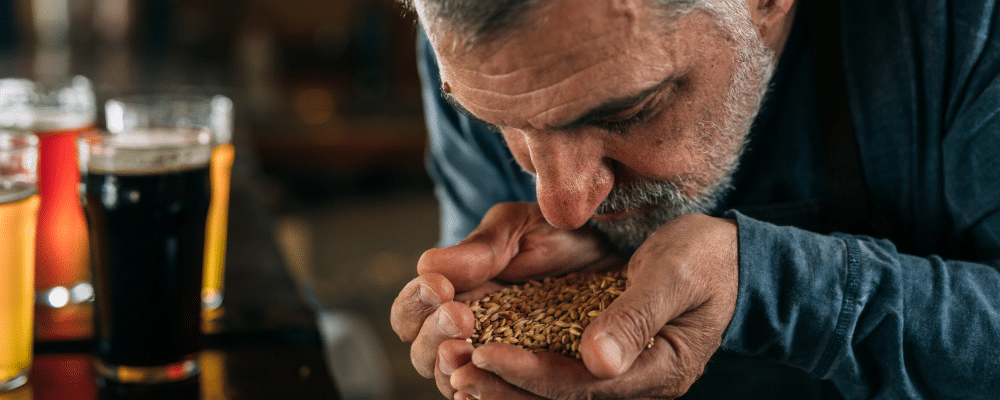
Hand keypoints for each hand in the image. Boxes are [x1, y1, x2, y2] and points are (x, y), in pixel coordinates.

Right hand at [390, 202, 625, 398]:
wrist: (621, 248)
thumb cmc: (564, 233)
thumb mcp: (519, 229)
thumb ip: (478, 249)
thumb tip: (428, 266)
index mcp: (456, 296)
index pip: (411, 314)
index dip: (414, 305)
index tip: (438, 286)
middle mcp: (471, 336)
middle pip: (425, 355)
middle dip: (433, 337)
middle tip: (459, 317)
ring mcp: (502, 364)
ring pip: (459, 383)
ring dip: (456, 369)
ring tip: (467, 351)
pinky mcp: (541, 381)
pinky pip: (507, 397)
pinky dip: (491, 395)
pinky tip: (483, 387)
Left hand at [448, 213, 739, 398]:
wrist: (729, 258)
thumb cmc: (705, 257)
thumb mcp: (674, 273)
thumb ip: (636, 315)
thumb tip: (598, 361)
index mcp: (658, 369)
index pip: (581, 384)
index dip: (529, 373)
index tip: (484, 353)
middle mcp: (635, 384)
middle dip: (505, 390)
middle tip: (454, 372)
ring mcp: (621, 376)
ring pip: (554, 394)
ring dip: (505, 387)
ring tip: (456, 373)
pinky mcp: (607, 361)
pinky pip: (558, 376)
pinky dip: (520, 372)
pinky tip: (484, 363)